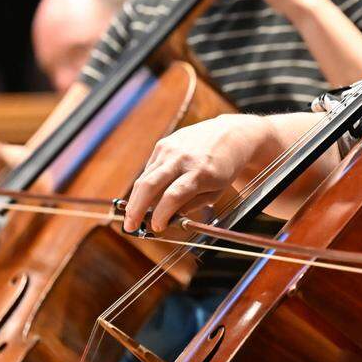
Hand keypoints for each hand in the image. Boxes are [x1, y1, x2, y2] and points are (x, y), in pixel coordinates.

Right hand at [122, 114, 269, 233]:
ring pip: (145, 178)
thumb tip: (168, 217)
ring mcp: (171, 149)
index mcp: (201, 173)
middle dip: (136, 209)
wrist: (231, 135)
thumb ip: (192, 205)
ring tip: (132, 216)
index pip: (173, 196)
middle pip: (150, 185)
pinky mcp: (164, 143)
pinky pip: (149, 168)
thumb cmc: (225, 167)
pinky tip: (146, 196)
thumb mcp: (217, 191)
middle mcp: (183, 158)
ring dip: (135, 200)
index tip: (157, 227)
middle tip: (129, 226)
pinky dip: (145, 184)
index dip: (161, 214)